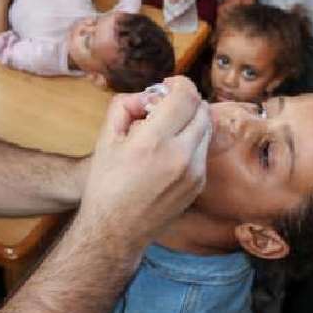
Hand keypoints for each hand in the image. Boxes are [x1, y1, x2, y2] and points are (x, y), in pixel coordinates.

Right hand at [79, 76, 211, 250]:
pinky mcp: (199, 185)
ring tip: (168, 128)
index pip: (186, 96)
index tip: (168, 85)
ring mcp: (194, 173)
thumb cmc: (106, 184)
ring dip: (192, 120)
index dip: (180, 83)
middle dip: (186, 100)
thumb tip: (149, 95)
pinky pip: (203, 151)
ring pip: (207, 129)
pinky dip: (192, 142)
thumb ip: (126, 105)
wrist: (115, 230)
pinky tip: (170, 150)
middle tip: (167, 105)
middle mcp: (179, 156)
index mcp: (153, 142)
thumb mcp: (105, 138)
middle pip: (202, 110)